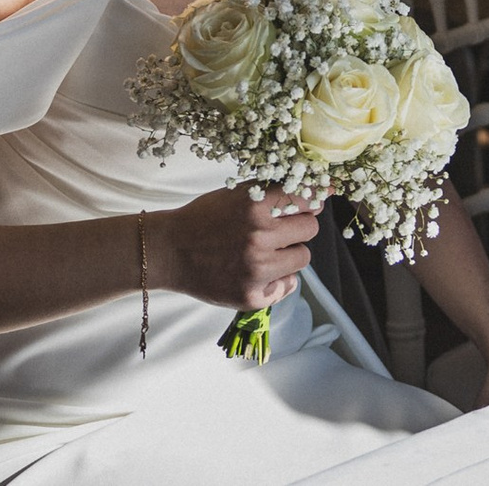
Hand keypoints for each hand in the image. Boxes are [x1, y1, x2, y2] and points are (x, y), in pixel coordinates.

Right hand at [151, 187, 320, 311]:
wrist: (169, 251)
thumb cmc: (205, 218)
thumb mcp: (236, 194)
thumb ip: (274, 193)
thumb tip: (320, 196)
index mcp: (254, 205)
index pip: (307, 199)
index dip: (309, 201)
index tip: (307, 203)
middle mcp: (258, 237)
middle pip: (310, 228)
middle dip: (298, 227)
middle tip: (278, 230)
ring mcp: (256, 269)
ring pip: (303, 258)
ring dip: (289, 253)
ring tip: (265, 251)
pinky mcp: (252, 296)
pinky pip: (289, 285)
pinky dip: (279, 278)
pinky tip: (259, 271)